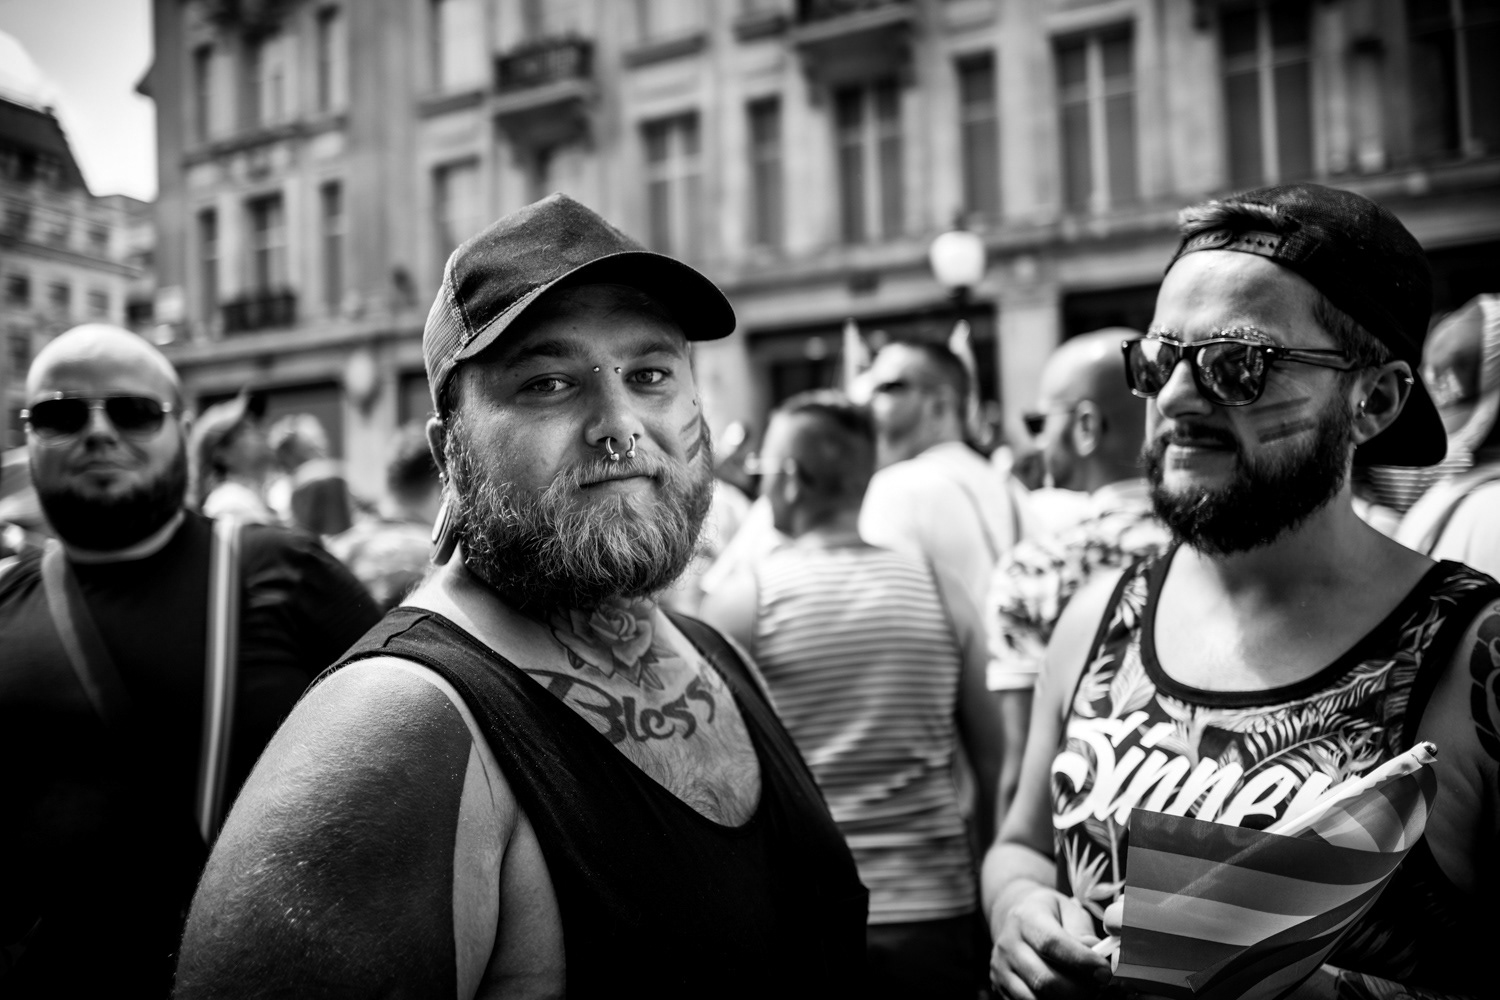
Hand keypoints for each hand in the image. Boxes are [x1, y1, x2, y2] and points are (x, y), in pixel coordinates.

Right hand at [990, 887, 1112, 998]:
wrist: (1012, 917)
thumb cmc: (1049, 914)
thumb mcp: (1068, 910)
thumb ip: (1082, 932)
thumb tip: (1096, 955)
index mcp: (1026, 918)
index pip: (1052, 943)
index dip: (1082, 961)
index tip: (1105, 972)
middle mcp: (1008, 944)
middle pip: (1044, 979)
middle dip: (1078, 990)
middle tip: (1097, 987)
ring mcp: (1001, 968)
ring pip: (1035, 998)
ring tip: (1083, 992)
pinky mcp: (1000, 986)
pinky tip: (1064, 995)